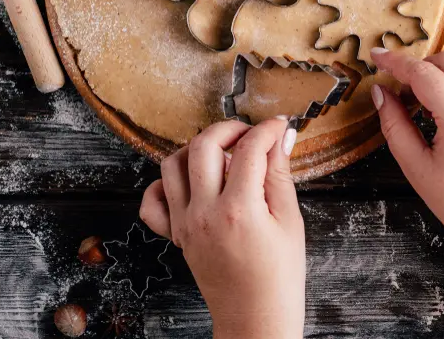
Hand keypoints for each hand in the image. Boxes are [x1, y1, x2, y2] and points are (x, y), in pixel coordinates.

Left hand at [140, 119, 304, 338]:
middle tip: (250, 134)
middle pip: (203, 145)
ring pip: (172, 164)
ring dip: (197, 149)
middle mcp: (204, 212)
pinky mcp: (175, 234)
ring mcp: (184, 223)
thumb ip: (280, 174)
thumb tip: (281, 138)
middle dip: (229, 128)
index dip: (267, 130)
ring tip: (223, 154)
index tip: (278, 126)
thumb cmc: (279, 276)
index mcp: (239, 209)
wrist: (256, 317)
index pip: (249, 149)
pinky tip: (192, 183)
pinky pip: (153, 201)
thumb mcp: (290, 220)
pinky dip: (166, 184)